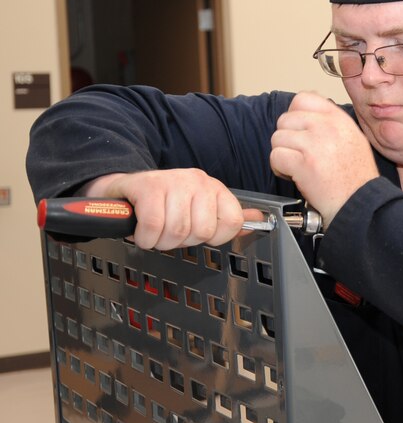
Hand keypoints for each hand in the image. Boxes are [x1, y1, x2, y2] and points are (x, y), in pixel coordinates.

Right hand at [81, 169, 262, 249]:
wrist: (123, 189)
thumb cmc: (162, 204)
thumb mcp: (199, 209)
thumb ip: (228, 217)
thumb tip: (259, 220)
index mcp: (214, 188)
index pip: (233, 222)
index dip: (214, 237)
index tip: (197, 232)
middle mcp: (197, 181)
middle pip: (202, 232)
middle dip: (182, 241)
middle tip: (169, 231)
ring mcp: (173, 181)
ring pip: (177, 231)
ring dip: (160, 240)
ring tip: (155, 229)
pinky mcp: (148, 186)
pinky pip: (153, 225)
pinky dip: (145, 237)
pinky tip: (141, 230)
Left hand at [270, 92, 378, 227]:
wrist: (360, 203)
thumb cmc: (356, 178)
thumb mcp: (354, 139)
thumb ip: (332, 123)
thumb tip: (308, 114)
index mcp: (339, 119)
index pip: (303, 98)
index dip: (295, 115)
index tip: (299, 131)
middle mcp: (326, 127)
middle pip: (285, 119)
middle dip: (287, 138)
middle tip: (298, 154)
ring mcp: (314, 144)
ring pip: (277, 138)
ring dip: (282, 154)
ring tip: (296, 166)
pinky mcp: (302, 164)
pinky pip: (275, 156)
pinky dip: (279, 168)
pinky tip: (293, 176)